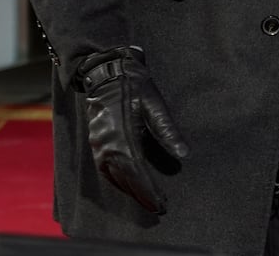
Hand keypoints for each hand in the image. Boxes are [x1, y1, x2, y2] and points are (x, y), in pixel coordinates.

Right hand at [79, 47, 188, 214]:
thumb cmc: (133, 85)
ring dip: (130, 190)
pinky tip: (128, 185)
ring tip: (147, 201)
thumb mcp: (154, 104)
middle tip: (159, 207)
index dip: (149, 190)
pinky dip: (117, 181)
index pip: (137, 171)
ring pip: (114, 176)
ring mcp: (98, 144)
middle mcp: (106, 144)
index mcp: (122, 135)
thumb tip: (183, 153)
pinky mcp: (95, 142)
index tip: (162, 203)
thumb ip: (167, 129)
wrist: (106, 71)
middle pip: (125, 178)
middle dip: (142, 195)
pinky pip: (105, 169)